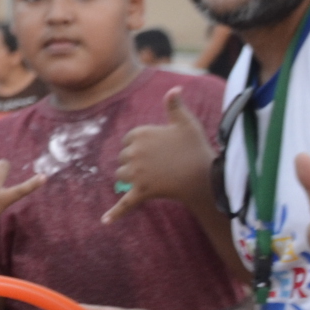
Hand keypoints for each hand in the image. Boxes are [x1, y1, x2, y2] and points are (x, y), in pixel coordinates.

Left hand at [105, 89, 214, 224]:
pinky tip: (104, 221)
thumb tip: (174, 88)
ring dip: (131, 179)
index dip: (142, 146)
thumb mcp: (186, 123)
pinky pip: (125, 203)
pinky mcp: (141, 191)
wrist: (205, 176)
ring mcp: (136, 173)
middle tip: (160, 164)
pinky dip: (115, 213)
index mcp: (140, 133)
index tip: (159, 150)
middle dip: (136, 162)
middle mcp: (134, 152)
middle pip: (123, 158)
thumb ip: (174, 106)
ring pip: (121, 176)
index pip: (128, 140)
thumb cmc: (196, 147)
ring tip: (154, 177)